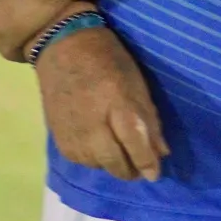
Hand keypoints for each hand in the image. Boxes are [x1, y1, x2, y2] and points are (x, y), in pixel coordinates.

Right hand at [36, 25, 169, 182]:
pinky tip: (99, 142)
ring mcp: (74, 137)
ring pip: (101, 167)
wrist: (61, 48)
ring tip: (118, 147)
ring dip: (114, 163)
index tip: (155, 173)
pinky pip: (84, 162)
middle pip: (117, 165)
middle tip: (139, 163)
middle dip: (132, 169)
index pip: (135, 146)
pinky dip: (96, 158)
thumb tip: (161, 152)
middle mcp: (93, 128)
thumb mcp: (136, 82)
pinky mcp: (60, 142)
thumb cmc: (107, 58)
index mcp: (117, 106)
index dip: (147, 162)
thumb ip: (149, 119)